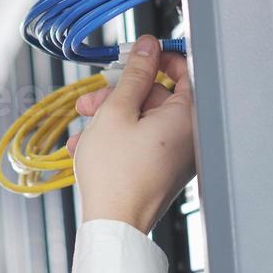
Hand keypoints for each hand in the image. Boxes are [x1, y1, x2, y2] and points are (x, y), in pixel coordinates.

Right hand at [66, 34, 195, 234]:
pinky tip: (89, 148)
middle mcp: (189, 136)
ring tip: (83, 130)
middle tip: (92, 101)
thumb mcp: (116, 111)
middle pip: (156, 98)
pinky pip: (142, 144)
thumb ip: (134, 74)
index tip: (132, 58)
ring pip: (143, 122)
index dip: (154, 59)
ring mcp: (177, 157)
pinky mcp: (162, 172)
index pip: (182, 69)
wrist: (113, 225)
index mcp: (188, 116)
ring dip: (110, 120)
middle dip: (119, 96)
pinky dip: (118, 140)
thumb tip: (146, 47)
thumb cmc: (116, 175)